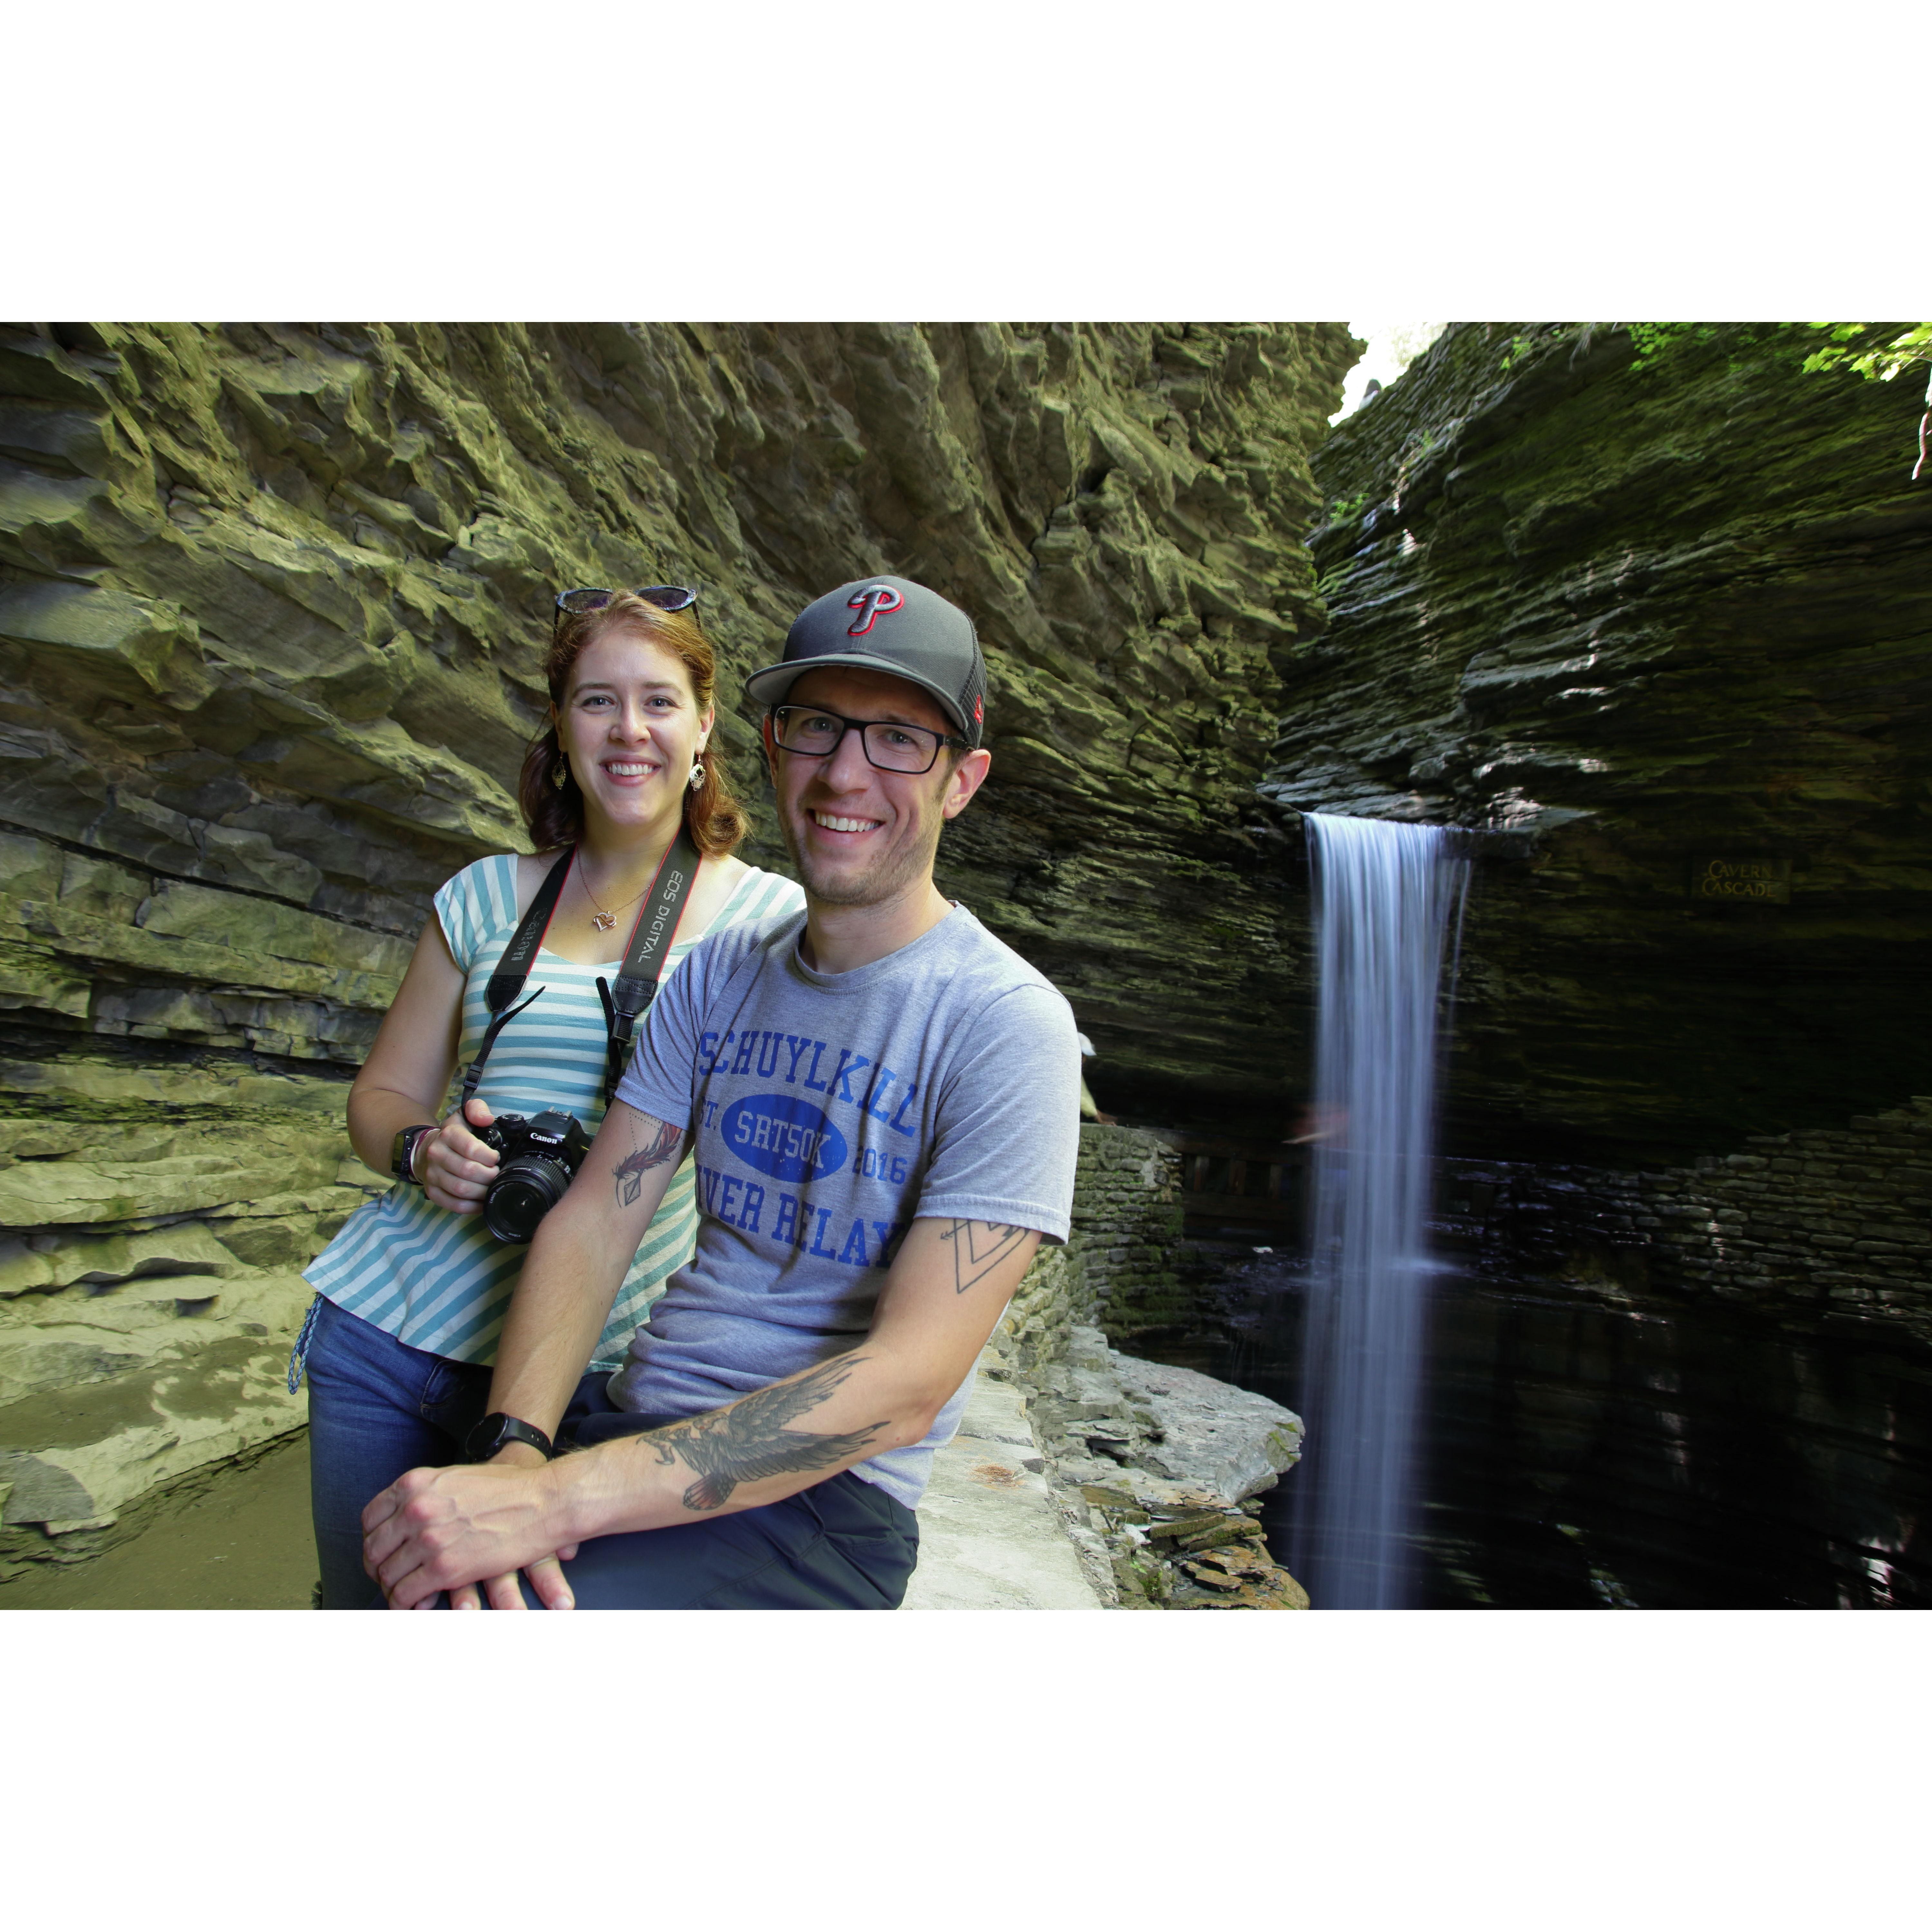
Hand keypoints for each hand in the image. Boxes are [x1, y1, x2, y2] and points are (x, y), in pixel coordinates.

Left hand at [361, 1454, 571, 1609]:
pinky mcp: (445, 1568)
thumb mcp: (455, 1478)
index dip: (373, 1539)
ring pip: (387, 1574)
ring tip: (401, 1593)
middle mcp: (415, 1509)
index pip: (370, 1518)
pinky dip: (404, 1603)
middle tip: (387, 1577)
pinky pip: (406, 1594)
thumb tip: (404, 1516)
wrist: (543, 1500)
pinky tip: (414, 1603)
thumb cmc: (507, 1488)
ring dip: (391, 1588)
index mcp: (415, 1484)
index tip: (382, 1550)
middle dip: (378, 1567)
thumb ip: (426, 1494)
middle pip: (374, 1549)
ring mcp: (428, 1539)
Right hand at [419, 1096, 500, 1214]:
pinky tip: (482, 1201)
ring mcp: (433, 1175)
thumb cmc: (453, 1134)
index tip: (496, 1157)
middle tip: (497, 1173)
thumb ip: (476, 1109)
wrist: (425, 1150)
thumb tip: (486, 1119)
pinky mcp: (432, 1192)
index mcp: (448, 1135)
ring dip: (482, 1191)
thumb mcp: (463, 1115)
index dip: (489, 1156)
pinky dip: (471, 1206)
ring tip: (491, 1185)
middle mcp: (437, 1155)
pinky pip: (454, 1205)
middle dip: (489, 1175)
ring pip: (461, 1190)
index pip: (471, 1148)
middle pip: (468, 1171)